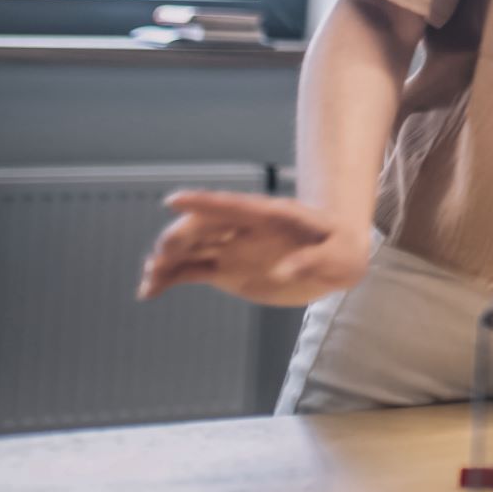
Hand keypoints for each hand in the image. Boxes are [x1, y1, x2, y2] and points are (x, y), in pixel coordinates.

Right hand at [135, 190, 369, 307]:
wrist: (336, 260)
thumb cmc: (343, 251)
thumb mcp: (341, 258)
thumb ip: (315, 261)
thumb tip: (285, 271)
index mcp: (273, 217)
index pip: (235, 205)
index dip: (205, 202)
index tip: (173, 200)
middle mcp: (245, 229)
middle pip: (205, 226)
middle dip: (181, 236)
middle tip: (163, 255)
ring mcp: (232, 247)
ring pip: (191, 248)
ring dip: (167, 260)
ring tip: (150, 280)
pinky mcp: (225, 269)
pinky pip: (190, 271)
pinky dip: (168, 279)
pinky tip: (149, 292)